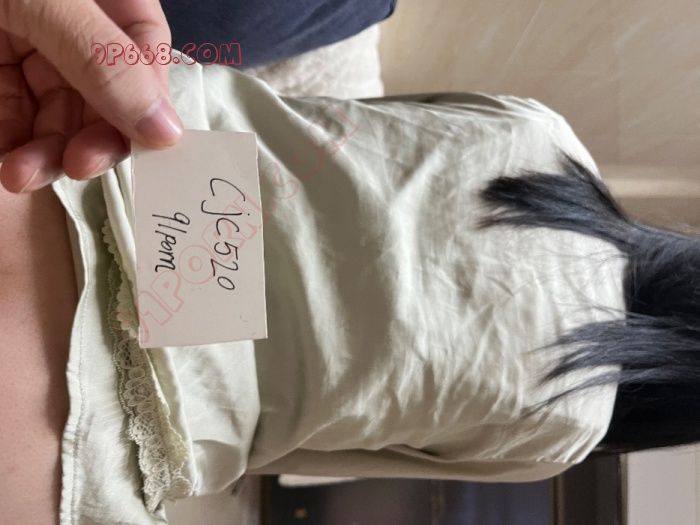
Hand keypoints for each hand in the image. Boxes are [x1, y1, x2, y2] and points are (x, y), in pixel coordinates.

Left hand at [0, 0, 182, 192]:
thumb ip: (102, 59)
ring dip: (47, 154)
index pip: (147, 49)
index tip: (144, 143)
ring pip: (59, 113)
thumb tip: (167, 132)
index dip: (148, 100)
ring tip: (20, 175)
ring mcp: (31, 46)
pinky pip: (14, 116)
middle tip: (78, 167)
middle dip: (92, 137)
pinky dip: (13, 146)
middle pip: (107, 93)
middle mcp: (76, 24)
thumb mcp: (45, 3)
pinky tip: (8, 162)